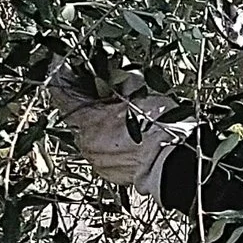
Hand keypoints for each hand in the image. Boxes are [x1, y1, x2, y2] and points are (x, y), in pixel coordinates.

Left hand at [50, 72, 181, 200]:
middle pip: (77, 115)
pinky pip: (105, 153)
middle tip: (109, 92)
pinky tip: (131, 136)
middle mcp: (86, 143)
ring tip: (126, 117)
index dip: (67, 75)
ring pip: (91, 135)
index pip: (60, 91)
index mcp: (87, 120)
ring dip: (102, 124)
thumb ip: (119, 79)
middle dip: (90, 101)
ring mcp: (98, 162)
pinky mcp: (112, 174)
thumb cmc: (164, 131)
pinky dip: (113, 143)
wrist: (182, 163)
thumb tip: (112, 70)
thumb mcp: (141, 92)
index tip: (74, 67)